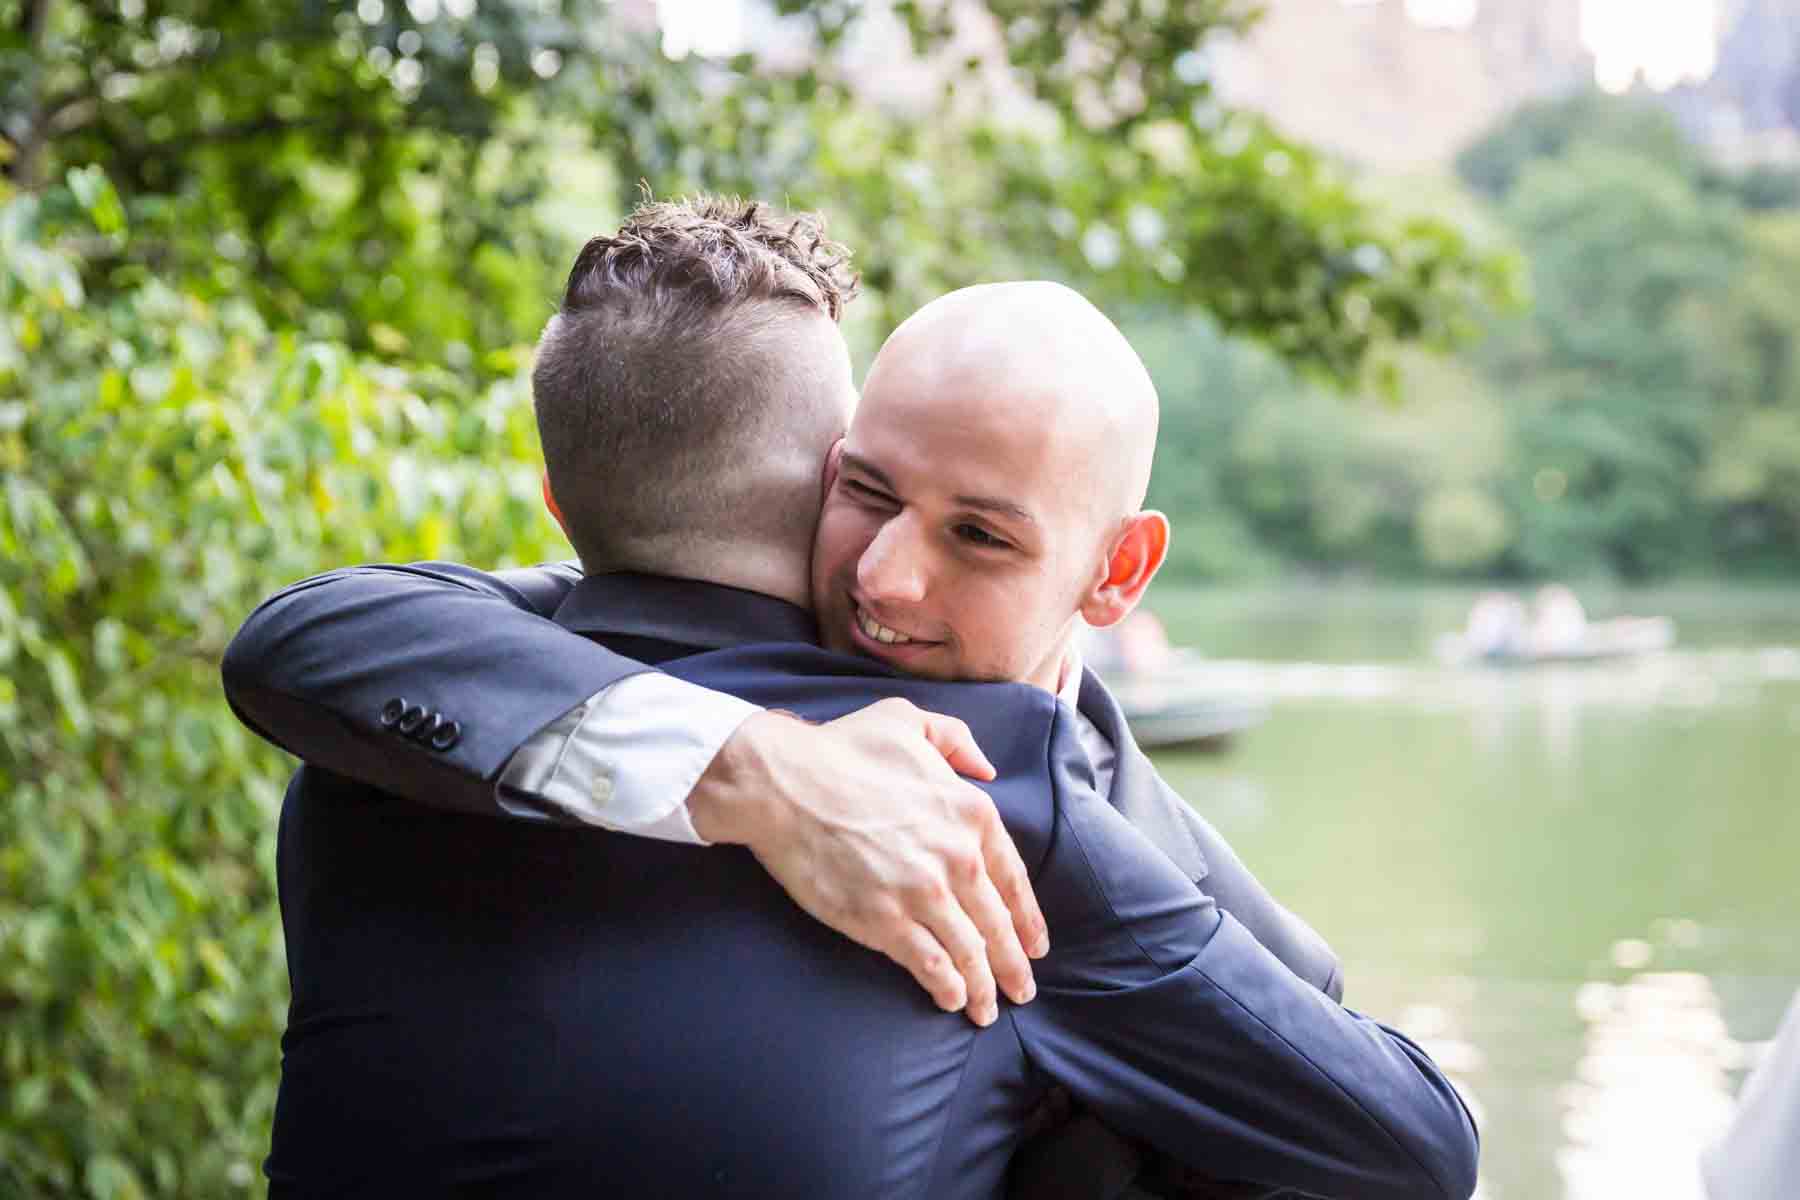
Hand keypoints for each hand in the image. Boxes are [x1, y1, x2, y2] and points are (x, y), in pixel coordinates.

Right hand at [688, 699, 1049, 1025]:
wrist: (784, 784)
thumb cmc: (841, 750)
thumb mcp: (908, 721)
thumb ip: (956, 740)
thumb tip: (986, 768)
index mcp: (970, 812)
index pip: (1013, 878)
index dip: (1027, 919)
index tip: (1034, 944)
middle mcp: (957, 856)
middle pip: (997, 924)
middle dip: (1013, 964)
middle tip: (1022, 991)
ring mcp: (923, 892)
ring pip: (969, 951)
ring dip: (983, 987)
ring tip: (986, 1009)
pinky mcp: (885, 920)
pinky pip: (930, 964)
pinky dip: (946, 986)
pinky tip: (951, 999)